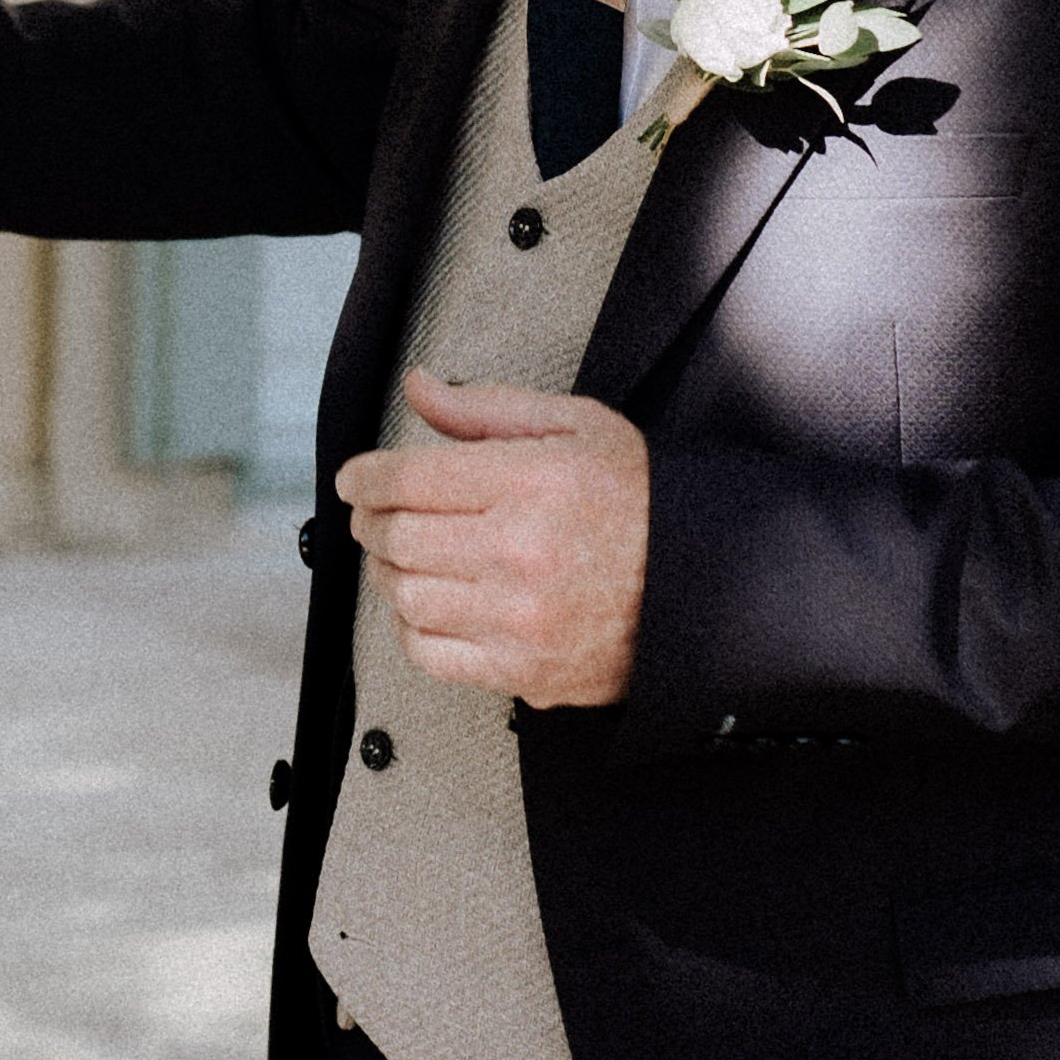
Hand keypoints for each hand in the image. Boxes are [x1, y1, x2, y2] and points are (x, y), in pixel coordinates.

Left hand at [336, 376, 648, 709]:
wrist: (702, 586)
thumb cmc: (640, 501)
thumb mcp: (576, 427)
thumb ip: (486, 409)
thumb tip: (418, 388)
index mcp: (533, 482)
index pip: (411, 477)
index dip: (366, 476)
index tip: (356, 479)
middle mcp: (521, 553)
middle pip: (398, 538)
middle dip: (370, 523)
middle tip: (373, 515)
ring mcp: (521, 620)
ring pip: (406, 597)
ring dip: (387, 574)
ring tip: (401, 556)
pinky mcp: (524, 671)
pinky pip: (431, 654)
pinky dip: (412, 628)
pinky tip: (428, 605)